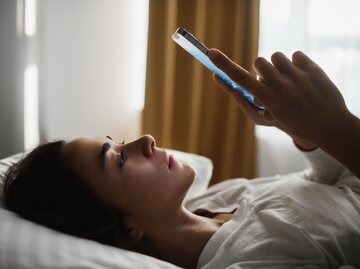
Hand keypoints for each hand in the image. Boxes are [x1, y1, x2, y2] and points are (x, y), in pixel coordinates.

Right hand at [209, 49, 351, 146]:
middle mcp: (280, 86)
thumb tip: (238, 87)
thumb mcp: (267, 118)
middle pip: (259, 61)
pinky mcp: (312, 69)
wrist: (328, 126)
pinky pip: (295, 55)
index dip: (224, 65)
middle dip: (261, 69)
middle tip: (272, 82)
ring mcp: (298, 77)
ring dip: (278, 66)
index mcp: (267, 99)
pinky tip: (302, 77)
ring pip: (276, 56)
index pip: (240, 79)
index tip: (211, 53)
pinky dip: (296, 63)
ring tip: (288, 81)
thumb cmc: (292, 123)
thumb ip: (251, 102)